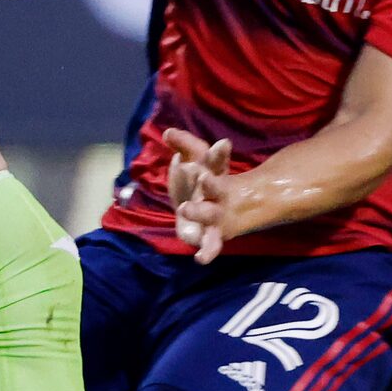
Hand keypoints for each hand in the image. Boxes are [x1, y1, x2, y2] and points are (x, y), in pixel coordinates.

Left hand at [165, 128, 233, 264]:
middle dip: (211, 184)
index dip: (219, 153)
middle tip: (202, 178)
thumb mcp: (194, 158)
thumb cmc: (201, 180)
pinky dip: (207, 252)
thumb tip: (168, 132)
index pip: (217, 160)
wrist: (221, 209)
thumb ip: (183, 144)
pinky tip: (200, 258)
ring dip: (199, 212)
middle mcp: (218, 193)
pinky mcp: (213, 235)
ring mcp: (217, 214)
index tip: (223, 144)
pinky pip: (212, 244)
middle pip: (215, 187)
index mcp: (214, 172)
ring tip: (185, 208)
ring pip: (210, 214)